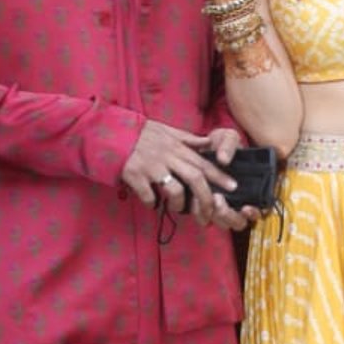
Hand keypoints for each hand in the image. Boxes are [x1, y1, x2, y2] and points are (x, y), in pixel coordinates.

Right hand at [121, 119, 238, 214]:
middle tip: (210, 212)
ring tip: (177, 207)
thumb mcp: (167, 131)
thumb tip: (208, 144)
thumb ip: (188, 140)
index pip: (203, 162)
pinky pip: (149, 196)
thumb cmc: (141, 134)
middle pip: (194, 178)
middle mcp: (167, 155)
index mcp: (177, 146)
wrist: (111, 133)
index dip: (220, 176)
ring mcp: (151, 166)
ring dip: (179, 203)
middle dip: (206, 198)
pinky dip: (152, 203)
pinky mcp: (134, 175)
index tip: (233, 187)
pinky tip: (152, 204)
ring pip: (175, 189)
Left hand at [194, 127, 259, 231]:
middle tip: (219, 200)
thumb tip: (223, 159)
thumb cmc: (221, 143)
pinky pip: (203, 218)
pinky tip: (194, 200)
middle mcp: (236, 201)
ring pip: (220, 224)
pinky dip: (199, 213)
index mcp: (249, 189)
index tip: (245, 207)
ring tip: (207, 198)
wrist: (201, 144)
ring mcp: (220, 205)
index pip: (257, 211)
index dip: (253, 213)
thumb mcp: (228, 138)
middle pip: (237, 223)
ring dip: (214, 216)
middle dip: (228, 215)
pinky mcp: (203, 205)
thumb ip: (228, 145)